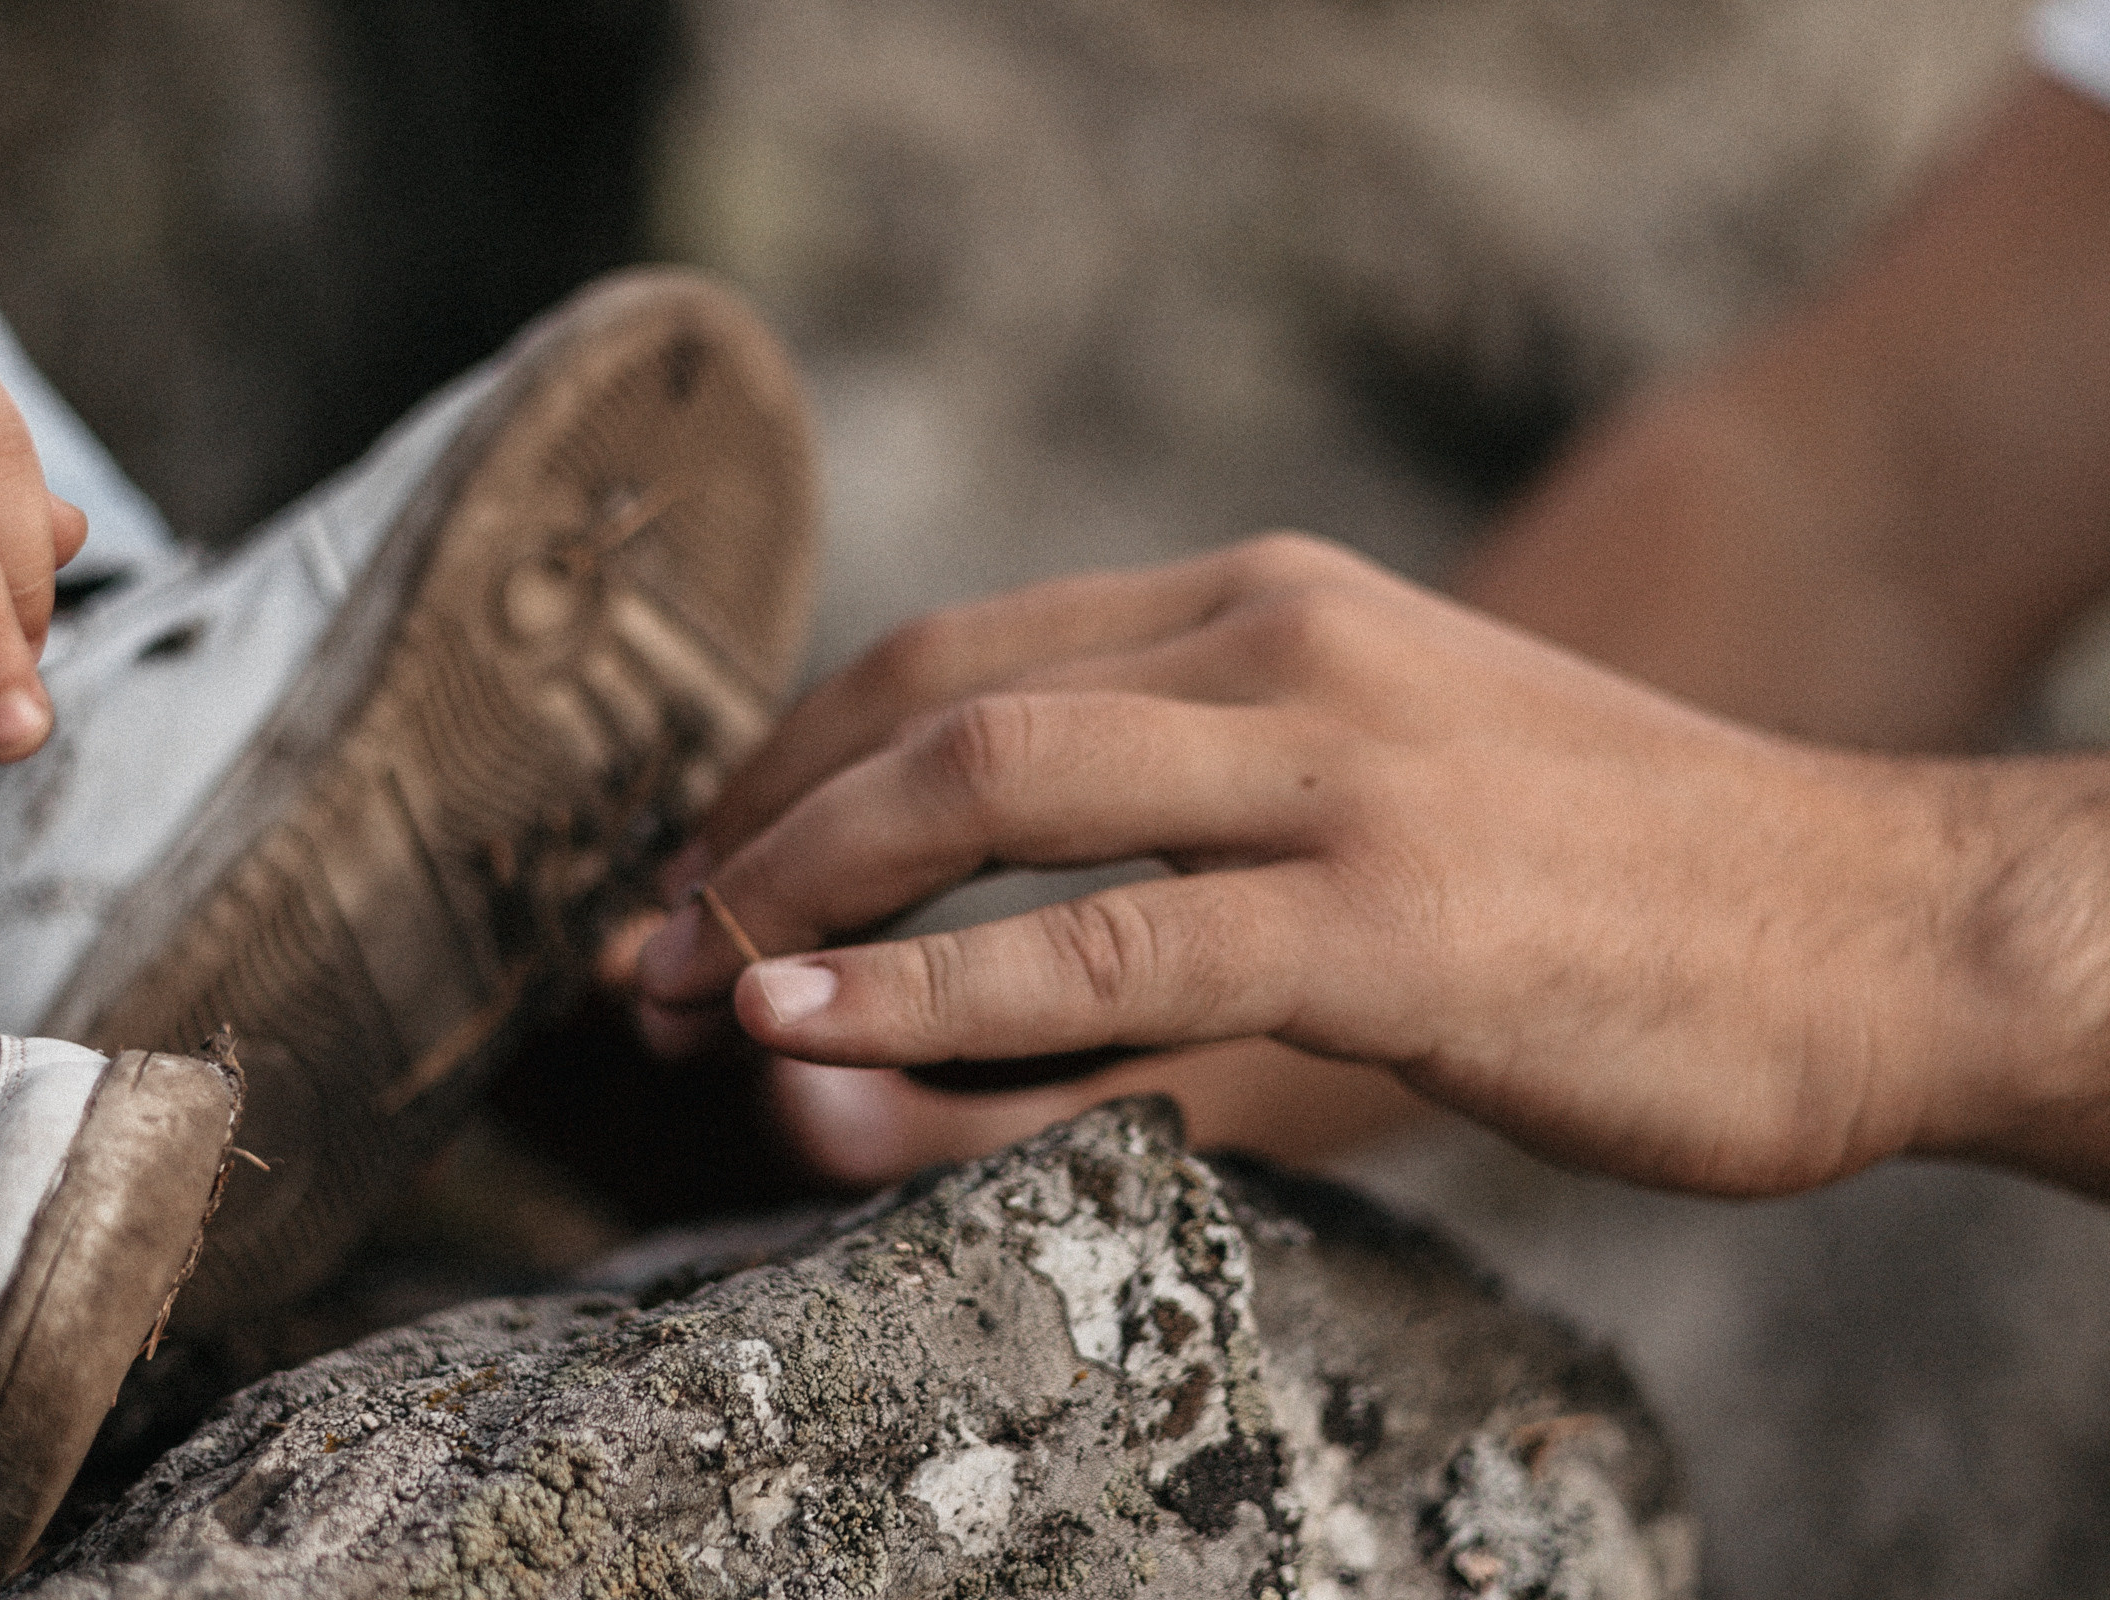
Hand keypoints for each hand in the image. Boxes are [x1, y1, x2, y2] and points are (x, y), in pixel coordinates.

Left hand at [638, 534, 2109, 1196]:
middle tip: (645, 955)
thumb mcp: (1382, 770)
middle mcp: (1278, 644)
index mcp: (1263, 601)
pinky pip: (1106, 954)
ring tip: (683, 994)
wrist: (1871, 925)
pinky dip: (933, 999)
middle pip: (932, 702)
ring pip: (987, 792)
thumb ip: (1197, 802)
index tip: (702, 869)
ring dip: (801, 900)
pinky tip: (815, 1041)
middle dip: (757, 831)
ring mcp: (1333, 771)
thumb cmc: (1614, 873)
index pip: (956, 648)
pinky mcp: (1387, 920)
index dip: (792, 761)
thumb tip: (997, 911)